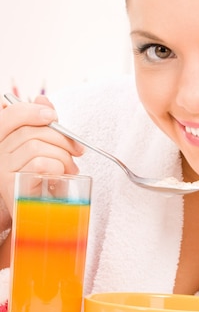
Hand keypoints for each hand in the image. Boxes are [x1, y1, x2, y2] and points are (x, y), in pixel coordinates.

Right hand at [0, 95, 83, 214]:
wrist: (35, 212)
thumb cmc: (41, 179)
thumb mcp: (43, 148)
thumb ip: (41, 124)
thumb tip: (42, 98)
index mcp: (3, 139)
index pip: (11, 114)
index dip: (33, 110)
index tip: (54, 116)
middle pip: (30, 131)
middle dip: (62, 138)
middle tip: (77, 151)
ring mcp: (3, 169)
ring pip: (37, 147)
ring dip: (63, 156)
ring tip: (70, 168)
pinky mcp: (12, 185)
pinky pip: (40, 164)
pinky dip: (57, 168)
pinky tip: (61, 176)